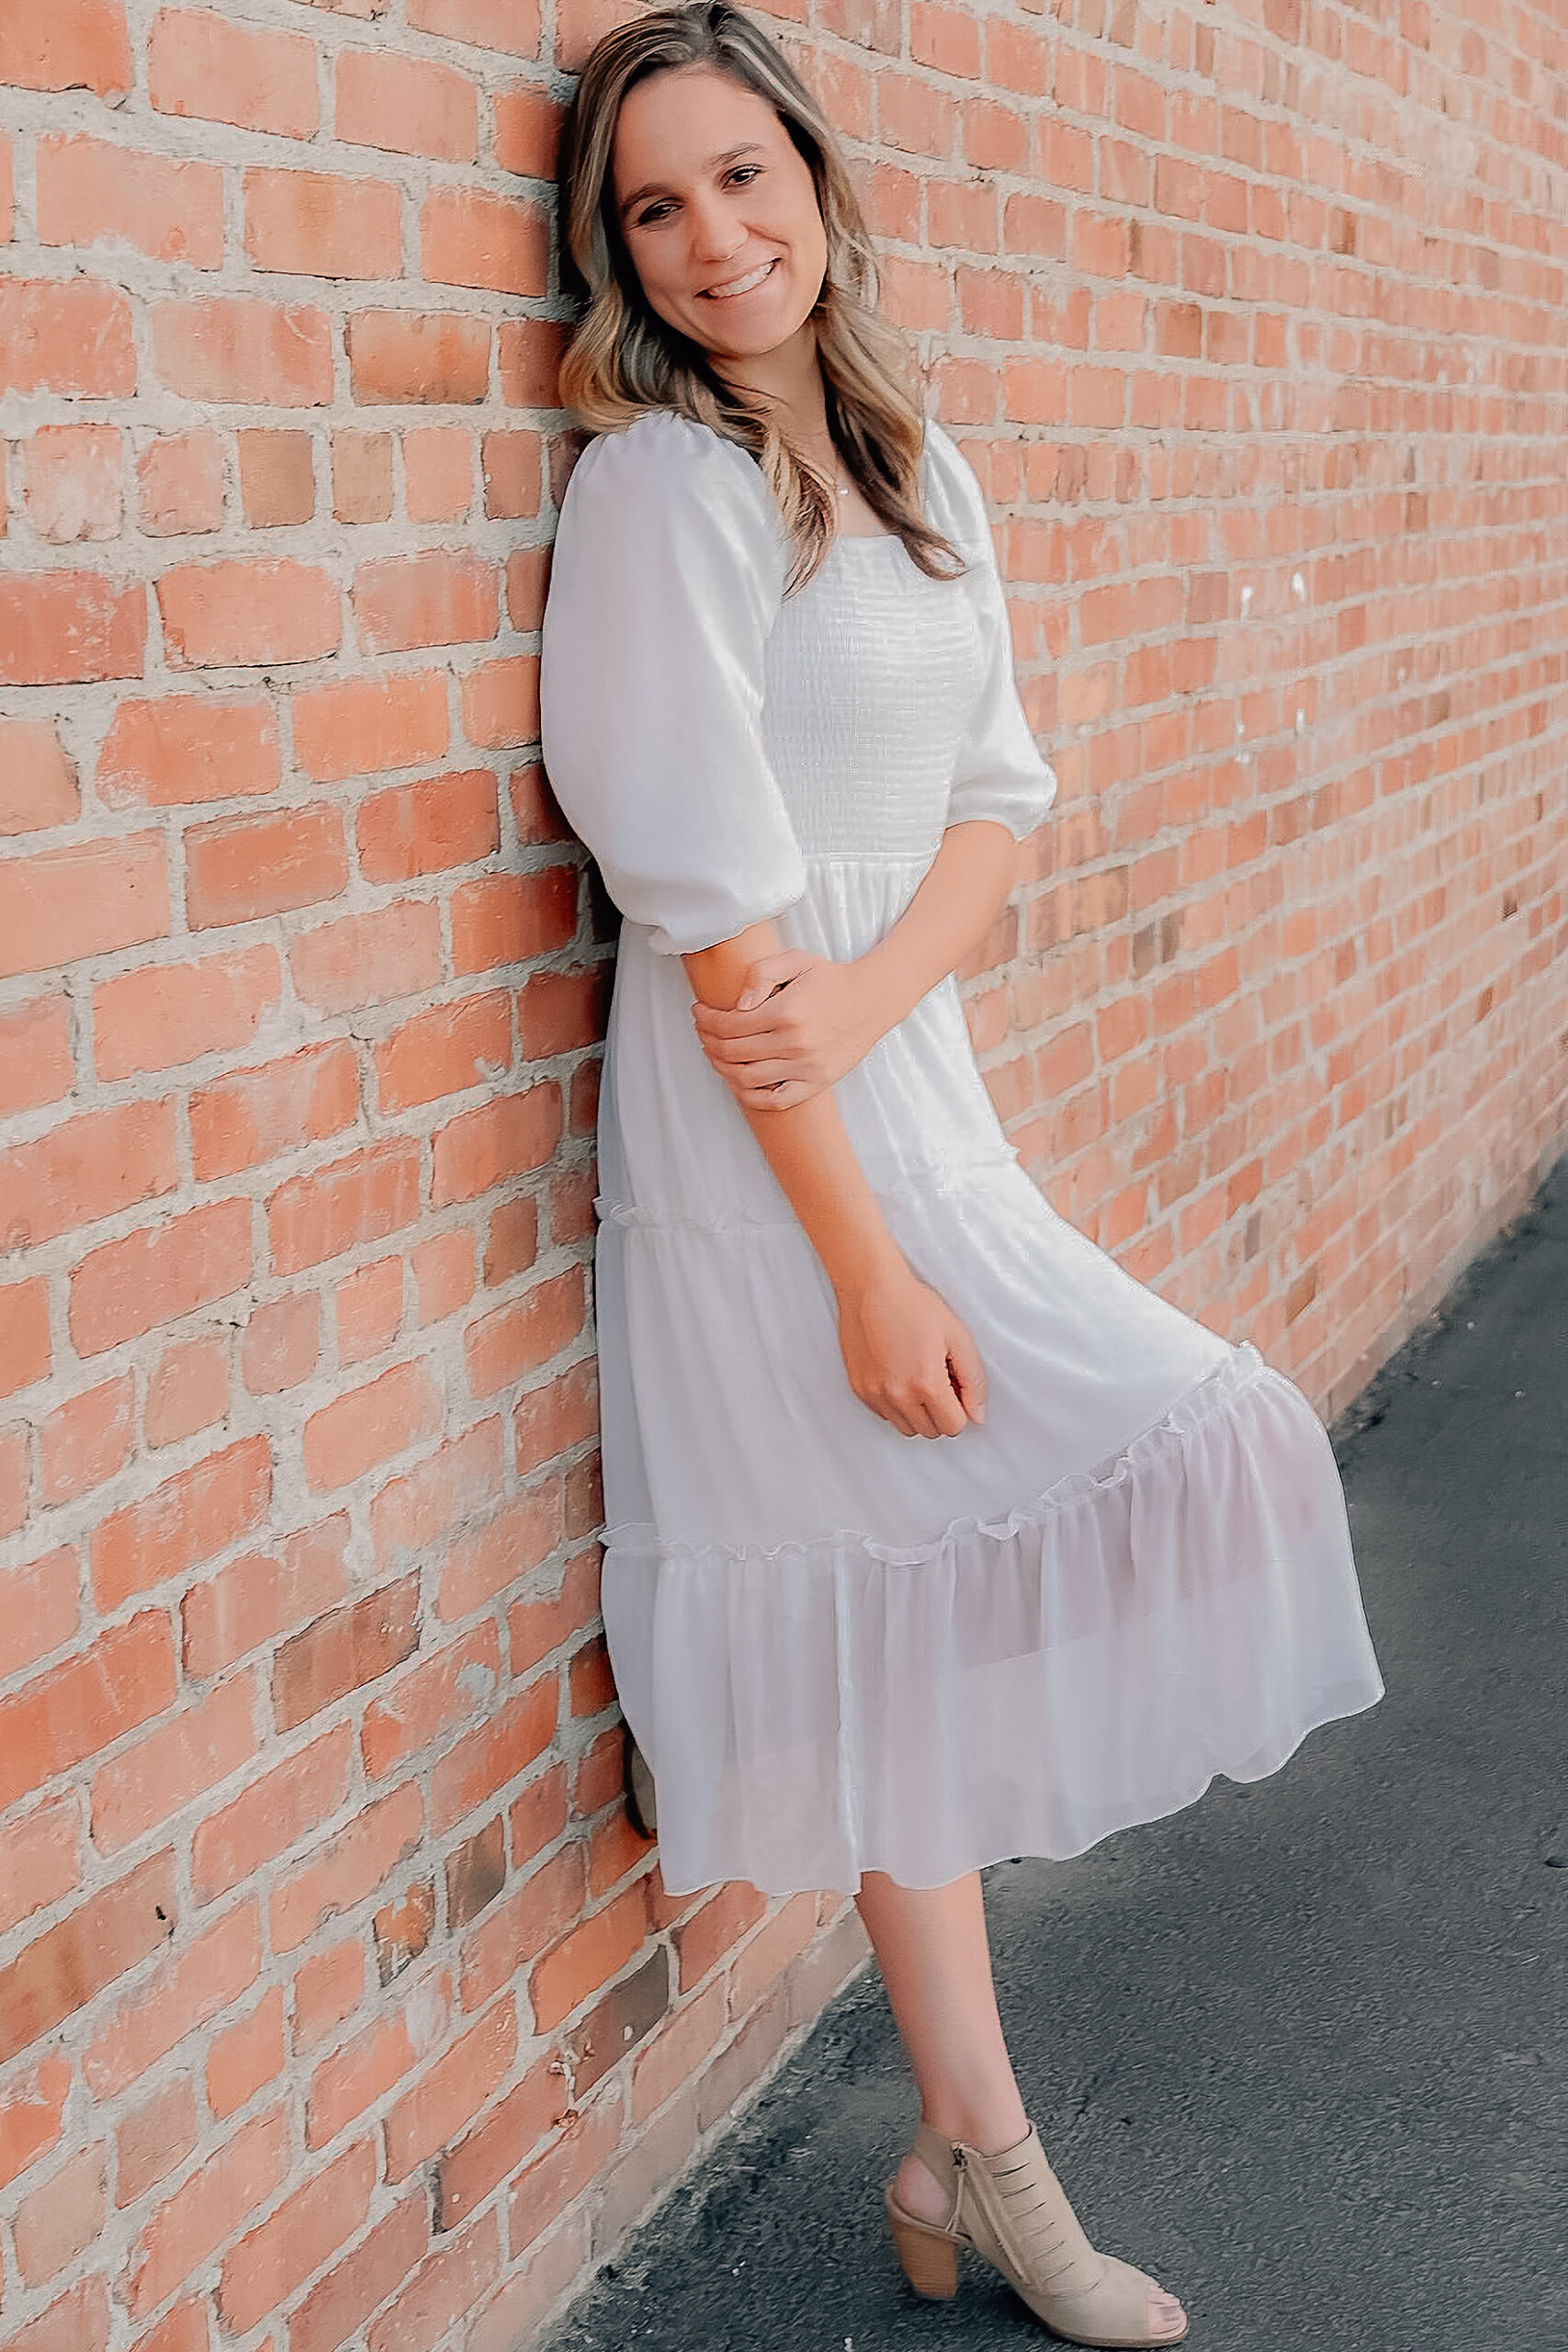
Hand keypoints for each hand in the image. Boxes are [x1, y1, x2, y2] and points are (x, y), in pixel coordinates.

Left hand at [690, 949, 885, 1110]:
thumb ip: (761, 973)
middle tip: (703, 1031)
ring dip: (721, 1067)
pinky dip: (749, 1096)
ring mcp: (806, 1067)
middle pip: (732, 1052)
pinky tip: (738, 1082)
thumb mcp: (796, 959)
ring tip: (715, 1053)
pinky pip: (774, 1101)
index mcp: (787, 1011)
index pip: (729, 1024)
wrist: (872, 1001)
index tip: (699, 1012)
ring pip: (746, 1078)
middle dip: (708, 1040)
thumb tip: (738, 1004)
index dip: (706, 1019)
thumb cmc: (832, 979)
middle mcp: (795, 1043)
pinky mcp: (816, 1083)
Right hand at [834, 1255, 986, 1438]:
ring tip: (917, 1377)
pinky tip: (899, 1375)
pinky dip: (896, 1404)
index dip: (960, 1408)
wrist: (871, 1288)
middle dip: (940, 1411)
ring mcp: (875, 1394)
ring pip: (906, 1427)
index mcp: (926, 1383)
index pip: (953, 1427)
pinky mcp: (859, 1389)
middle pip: (930, 1431)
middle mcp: (898, 1395)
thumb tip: (977, 1415)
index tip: (955, 1386)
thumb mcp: (957, 1337)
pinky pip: (885, 1414)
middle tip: (938, 1378)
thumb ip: (973, 1381)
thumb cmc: (913, 1305)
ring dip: (918, 1412)